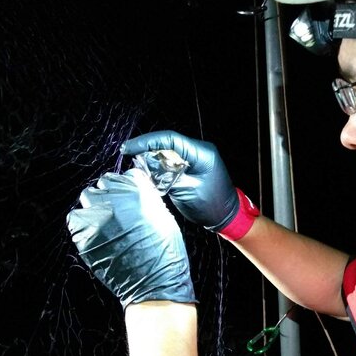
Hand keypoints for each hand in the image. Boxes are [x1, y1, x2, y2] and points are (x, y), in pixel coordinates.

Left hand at [67, 169, 194, 307]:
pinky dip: (82, 225)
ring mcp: (98, 215)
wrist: (154, 284)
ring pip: (88, 198)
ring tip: (104, 224)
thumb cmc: (164, 254)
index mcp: (140, 191)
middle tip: (116, 213)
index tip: (127, 197)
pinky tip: (95, 235)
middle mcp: (117, 197)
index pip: (126, 174)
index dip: (127, 187)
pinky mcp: (84, 233)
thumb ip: (147, 199)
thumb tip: (134, 192)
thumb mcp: (164, 217)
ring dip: (94, 207)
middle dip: (110, 195)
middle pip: (104, 183)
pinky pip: (75, 219)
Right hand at [120, 131, 238, 231]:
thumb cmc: (211, 206)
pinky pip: (172, 160)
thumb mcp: (185, 191)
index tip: (128, 148)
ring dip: (152, 158)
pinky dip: (159, 166)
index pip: (169, 139)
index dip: (146, 141)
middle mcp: (199, 150)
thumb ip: (165, 176)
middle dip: (147, 149)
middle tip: (128, 157)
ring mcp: (196, 157)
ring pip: (167, 151)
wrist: (227, 217)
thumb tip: (145, 165)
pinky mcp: (191, 165)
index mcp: (201, 153)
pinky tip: (148, 172)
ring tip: (136, 166)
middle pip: (167, 143)